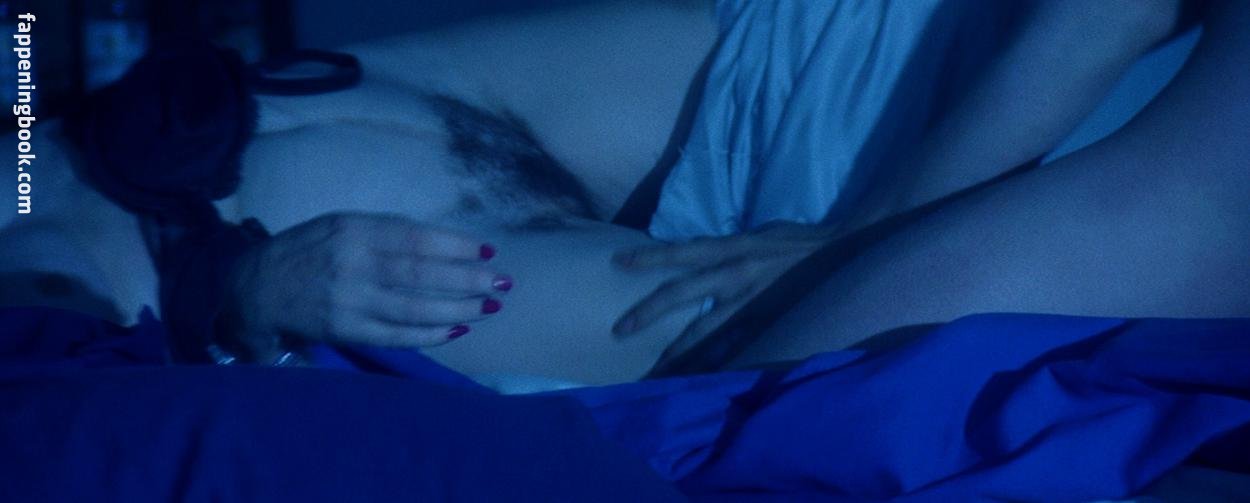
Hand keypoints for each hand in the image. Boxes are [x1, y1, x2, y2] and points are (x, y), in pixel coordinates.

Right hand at [224, 212, 511, 359]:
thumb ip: (385, 231)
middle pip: (422, 274)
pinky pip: (396, 336)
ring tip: (488, 307)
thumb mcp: (340, 225)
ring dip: (457, 309)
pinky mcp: (346, 330)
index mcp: (354, 230)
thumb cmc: (309, 250)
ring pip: (414, 309)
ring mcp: (350, 300)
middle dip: (468, 279)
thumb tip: (442, 244)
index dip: (456, 246)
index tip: (488, 251)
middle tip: (502, 283)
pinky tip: (456, 330)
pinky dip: (429, 335)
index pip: (416, 238)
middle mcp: (353, 264)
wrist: (257, 288)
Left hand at [610, 223, 832, 359]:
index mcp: (731, 247)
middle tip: (619, 330)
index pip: (680, 251)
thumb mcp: (756, 234)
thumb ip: (726, 248)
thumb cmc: (797, 241)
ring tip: (653, 371)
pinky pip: (733, 348)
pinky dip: (713, 364)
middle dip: (647, 312)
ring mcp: (750, 303)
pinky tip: (696, 380)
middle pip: (680, 293)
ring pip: (703, 331)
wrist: (843, 252)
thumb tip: (698, 256)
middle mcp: (735, 274)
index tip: (618, 262)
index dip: (648, 256)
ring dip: (676, 352)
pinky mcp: (766, 324)